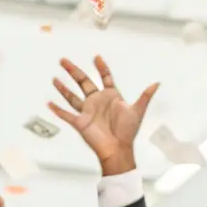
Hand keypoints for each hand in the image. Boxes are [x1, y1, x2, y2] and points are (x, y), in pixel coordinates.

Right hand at [49, 56, 157, 174]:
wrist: (118, 149)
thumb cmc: (127, 132)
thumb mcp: (137, 111)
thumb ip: (145, 96)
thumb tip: (157, 83)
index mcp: (110, 97)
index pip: (105, 78)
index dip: (101, 67)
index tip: (97, 57)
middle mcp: (97, 102)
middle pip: (83, 82)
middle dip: (73, 71)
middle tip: (64, 60)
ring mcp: (87, 112)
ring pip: (72, 96)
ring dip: (63, 88)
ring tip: (55, 78)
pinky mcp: (80, 122)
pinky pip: (66, 115)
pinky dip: (57, 110)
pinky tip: (49, 103)